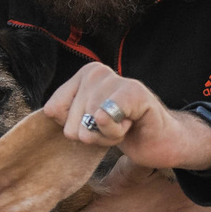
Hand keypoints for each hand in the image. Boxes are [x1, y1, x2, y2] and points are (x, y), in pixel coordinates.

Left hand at [43, 65, 210, 174]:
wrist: (160, 140)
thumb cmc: (121, 130)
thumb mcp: (85, 122)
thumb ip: (63, 117)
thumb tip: (50, 111)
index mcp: (82, 75)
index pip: (53, 111)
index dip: (75, 128)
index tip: (96, 124)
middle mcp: (96, 72)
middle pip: (70, 125)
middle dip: (93, 136)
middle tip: (115, 127)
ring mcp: (116, 79)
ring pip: (87, 128)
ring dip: (107, 137)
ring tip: (124, 126)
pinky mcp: (134, 92)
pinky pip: (104, 119)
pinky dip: (115, 133)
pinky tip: (131, 125)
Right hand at [55, 160, 210, 211]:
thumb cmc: (115, 199)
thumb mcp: (129, 167)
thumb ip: (151, 155)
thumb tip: (161, 140)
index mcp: (180, 183)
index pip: (205, 173)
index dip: (196, 172)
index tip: (185, 175)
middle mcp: (190, 204)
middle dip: (202, 189)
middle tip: (186, 190)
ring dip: (208, 209)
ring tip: (190, 208)